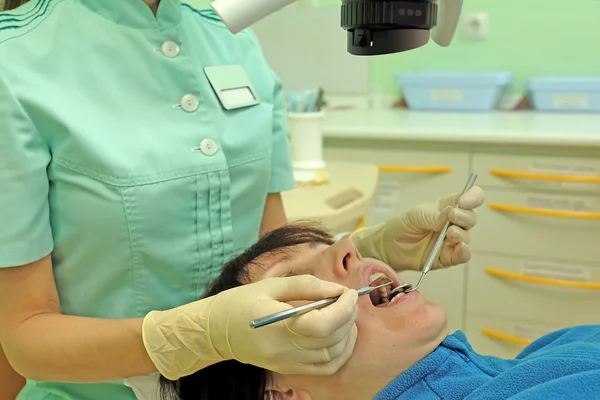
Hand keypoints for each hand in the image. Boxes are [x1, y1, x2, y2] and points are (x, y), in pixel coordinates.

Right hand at [142, 275, 358, 379]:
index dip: (343, 309)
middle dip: (348, 316)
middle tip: (347, 299)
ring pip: (333, 356)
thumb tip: (337, 290)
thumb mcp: (270, 285)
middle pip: (331, 340)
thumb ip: (306, 286)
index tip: (348, 292)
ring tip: (344, 313)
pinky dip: (341, 351)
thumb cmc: (240, 302)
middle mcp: (284, 350)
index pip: (321, 325)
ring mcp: (288, 363)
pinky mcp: (290, 369)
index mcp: (276, 326)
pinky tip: (340, 334)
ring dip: (347, 334)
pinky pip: (326, 368)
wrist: (215, 332)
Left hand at [349, 186, 484, 270]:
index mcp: (447, 207)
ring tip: (449, 233)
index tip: (464, 201)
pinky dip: (464, 252)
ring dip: (461, 234)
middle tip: (453, 217)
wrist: (389, 246)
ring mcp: (451, 241)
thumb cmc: (403, 224)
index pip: (469, 198)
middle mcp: (453, 223)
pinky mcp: (447, 257)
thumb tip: (452, 212)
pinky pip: (461, 256)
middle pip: (470, 218)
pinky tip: (461, 247)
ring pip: (466, 237)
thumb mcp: (416, 215)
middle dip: (465, 216)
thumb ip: (434, 215)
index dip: (473, 197)